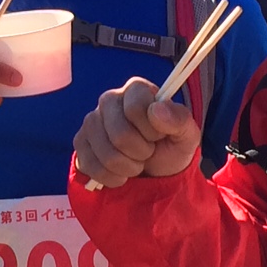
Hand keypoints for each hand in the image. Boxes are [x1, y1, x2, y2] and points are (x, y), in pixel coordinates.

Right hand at [73, 77, 201, 188]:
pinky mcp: (80, 142)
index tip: (158, 136)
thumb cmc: (170, 147)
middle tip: (148, 152)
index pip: (136, 108)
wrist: (154, 171)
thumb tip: (157, 109)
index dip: (151, 131)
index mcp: (136, 89)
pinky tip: (120, 172)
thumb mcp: (187, 135)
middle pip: (120, 134)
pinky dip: (111, 177)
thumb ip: (179, 119)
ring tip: (136, 163)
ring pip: (106, 154)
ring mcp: (91, 121)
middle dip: (141, 153)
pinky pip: (90, 165)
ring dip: (127, 167)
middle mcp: (109, 99)